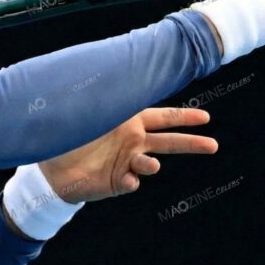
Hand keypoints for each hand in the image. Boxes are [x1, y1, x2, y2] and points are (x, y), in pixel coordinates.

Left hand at [37, 107, 217, 202]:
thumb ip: (102, 103)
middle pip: (169, 141)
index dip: (184, 118)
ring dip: (151, 163)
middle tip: (213, 146)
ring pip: (150, 163)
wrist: (51, 167)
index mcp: (130, 121)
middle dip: (191, 143)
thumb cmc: (69, 133)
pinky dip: (132, 181)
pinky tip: (128, 179)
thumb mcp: (86, 113)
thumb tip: (112, 82)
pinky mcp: (117, 182)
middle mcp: (134, 142)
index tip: (206, 118)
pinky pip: (130, 182)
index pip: (163, 117)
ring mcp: (126, 163)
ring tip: (151, 164)